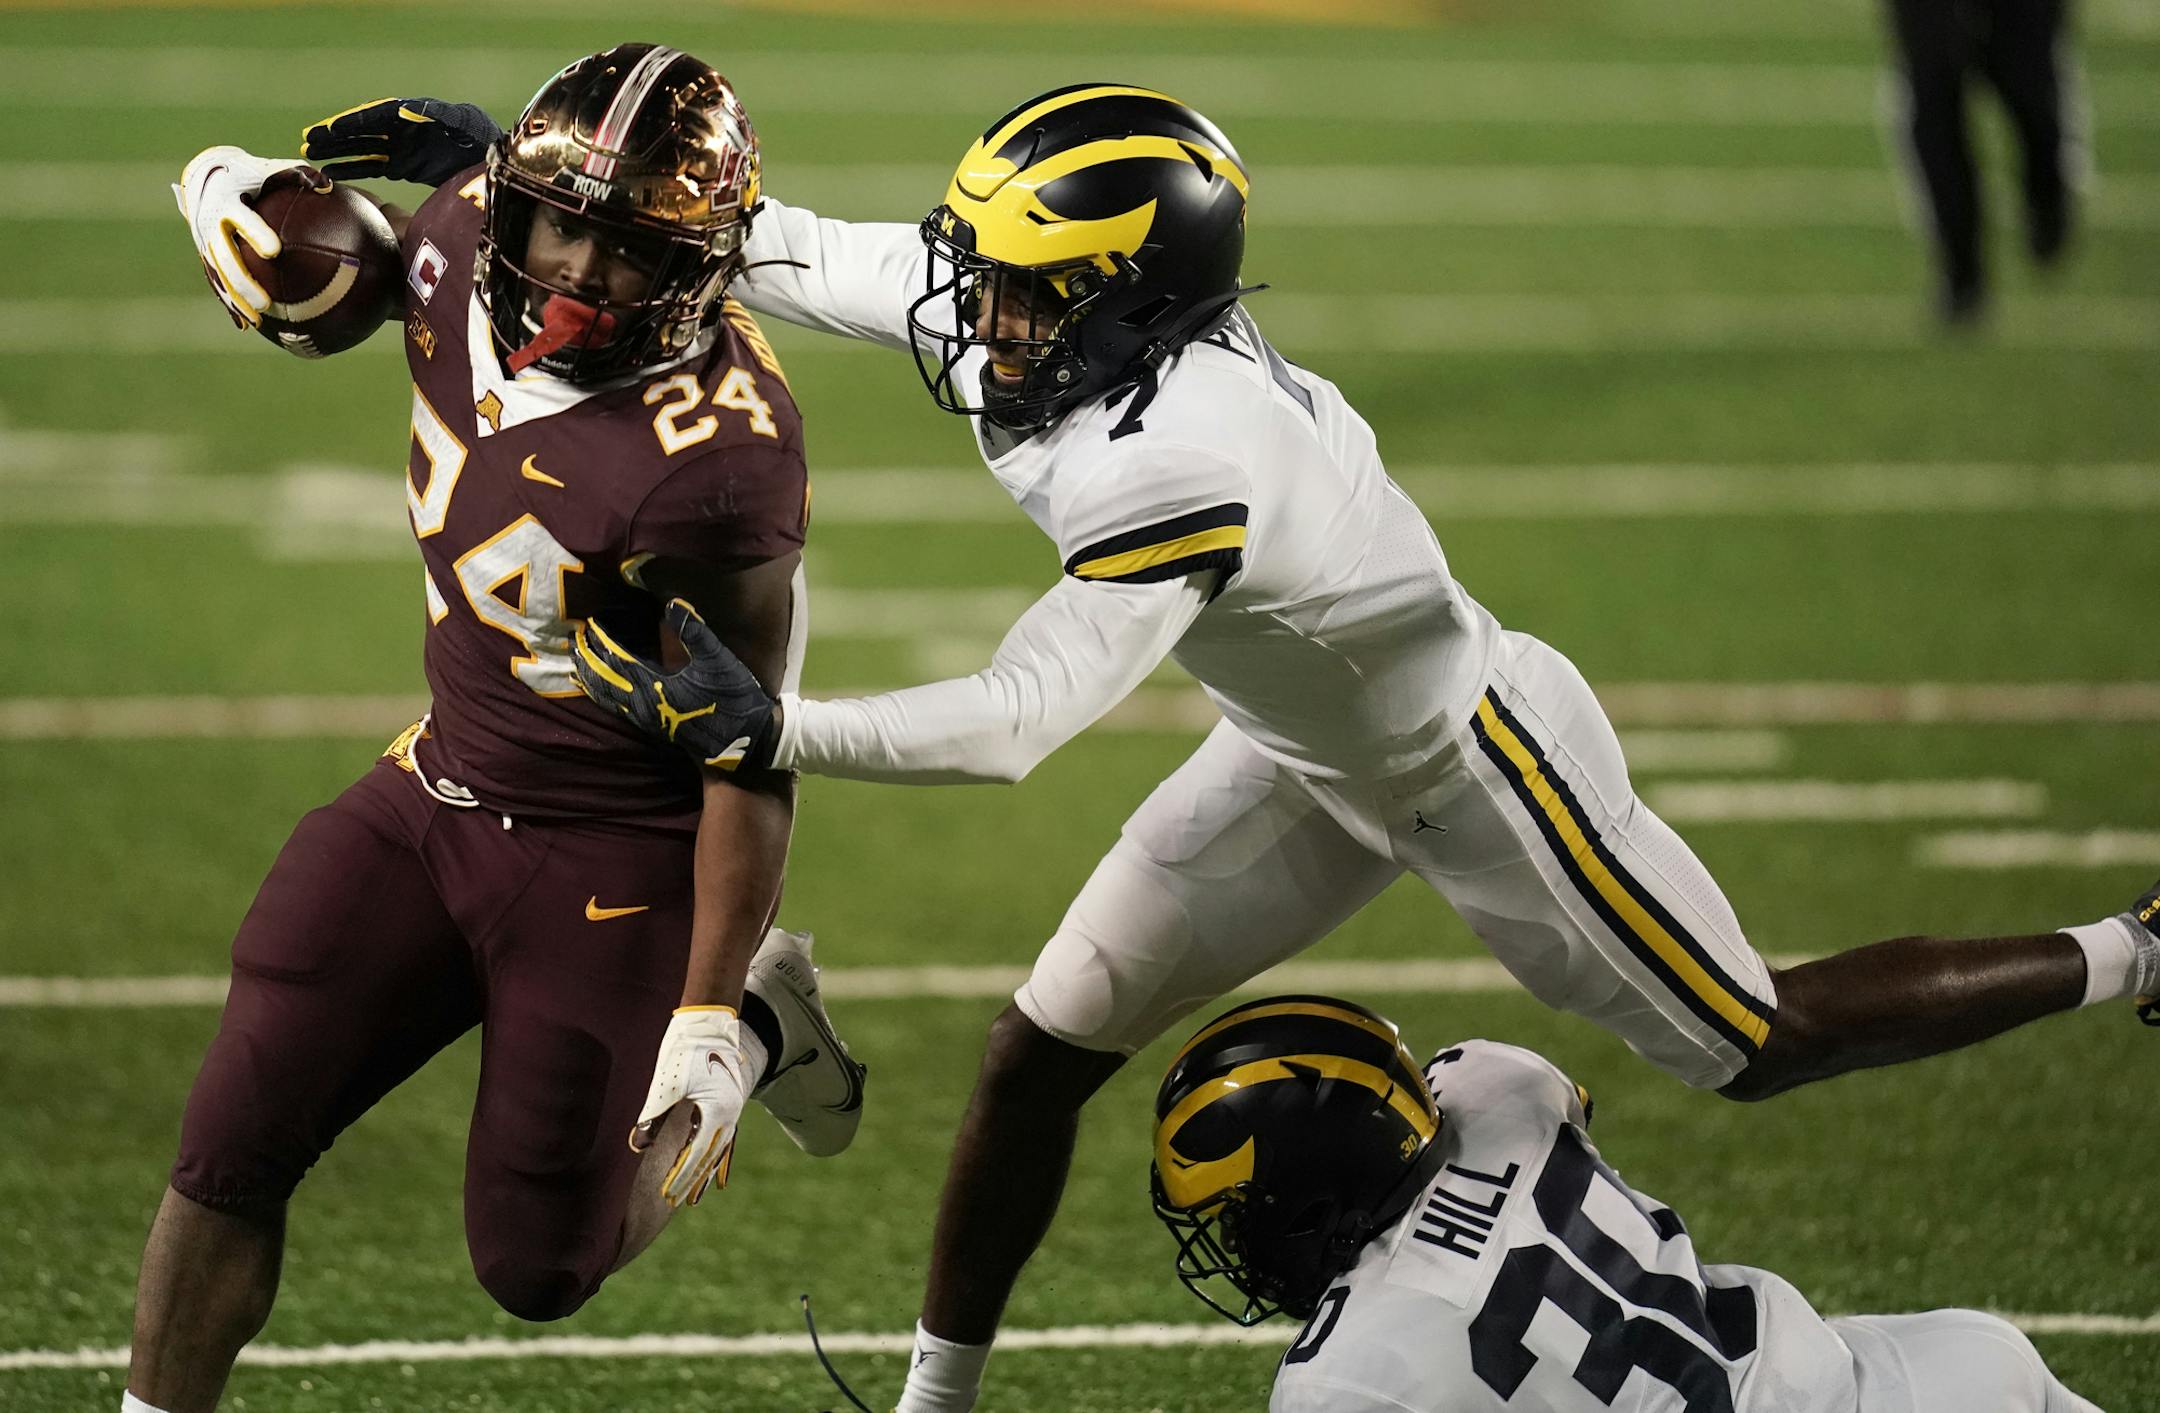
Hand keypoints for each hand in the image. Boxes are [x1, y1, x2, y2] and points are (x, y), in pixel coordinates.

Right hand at [171, 146, 310, 328]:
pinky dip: (230, 302)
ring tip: (257, 320)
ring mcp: (205, 242)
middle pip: (225, 257)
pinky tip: (245, 324)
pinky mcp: (205, 254)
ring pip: (219, 275)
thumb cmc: (247, 172)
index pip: (242, 220)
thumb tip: (329, 185)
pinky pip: (217, 281)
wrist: (203, 174)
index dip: (256, 234)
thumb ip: (297, 174)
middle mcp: (211, 224)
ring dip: (236, 299)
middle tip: (266, 302)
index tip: (274, 250)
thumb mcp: (268, 167)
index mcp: (227, 202)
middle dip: (244, 282)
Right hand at [301, 97, 503, 185]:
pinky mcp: (403, 166)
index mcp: (413, 114)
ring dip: (337, 151)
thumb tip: (405, 109)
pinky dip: (353, 169)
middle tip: (308, 138)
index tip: (333, 127)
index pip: (377, 116)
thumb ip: (435, 115)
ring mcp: (400, 148)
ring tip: (310, 153)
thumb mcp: (463, 123)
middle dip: (336, 135)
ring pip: (362, 148)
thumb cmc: (479, 135)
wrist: (492, 158)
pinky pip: (373, 167)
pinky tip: (331, 172)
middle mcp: (401, 129)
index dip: (355, 121)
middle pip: (363, 130)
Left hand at [574, 599, 781, 773]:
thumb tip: (673, 602)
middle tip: (572, 640)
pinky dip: (602, 695)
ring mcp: (646, 719)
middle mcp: (643, 704)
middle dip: (586, 660)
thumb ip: (694, 631)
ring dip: (590, 678)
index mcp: (654, 686)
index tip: (589, 624)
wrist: (745, 742)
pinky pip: (616, 708)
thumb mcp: (718, 660)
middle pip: (603, 680)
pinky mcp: (652, 727)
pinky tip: (600, 690)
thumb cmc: (733, 699)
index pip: (616, 660)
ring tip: (576, 662)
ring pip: (606, 697)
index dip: (601, 641)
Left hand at [633, 1006, 748, 1207]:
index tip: (666, 1194)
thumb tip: (637, 1145)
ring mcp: (731, 1109)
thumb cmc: (685, 1049)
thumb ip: (652, 1116)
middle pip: (711, 1156)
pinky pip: (720, 1137)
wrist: (708, 1020)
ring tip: (694, 1195)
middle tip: (675, 1200)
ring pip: (718, 1149)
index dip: (681, 1175)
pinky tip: (708, 1169)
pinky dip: (712, 1156)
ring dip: (704, 1172)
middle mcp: (730, 1114)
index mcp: (719, 1112)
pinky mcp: (725, 1103)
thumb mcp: (666, 1083)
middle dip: (693, 1179)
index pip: (698, 1154)